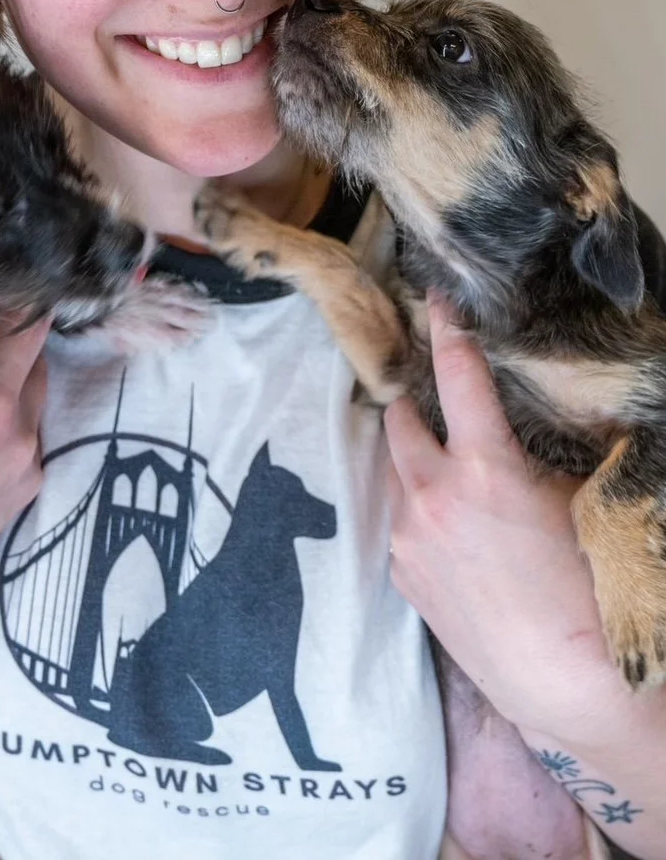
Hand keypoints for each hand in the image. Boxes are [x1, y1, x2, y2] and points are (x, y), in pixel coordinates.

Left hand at [384, 294, 611, 733]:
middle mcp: (432, 495)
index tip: (437, 302)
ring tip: (441, 466)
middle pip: (400, 420)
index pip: (459, 376)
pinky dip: (416, 510)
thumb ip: (541, 452)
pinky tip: (447, 527)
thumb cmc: (583, 586)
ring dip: (413, 461)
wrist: (560, 678)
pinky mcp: (402, 574)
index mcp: (484, 468)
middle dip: (412, 402)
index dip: (448, 331)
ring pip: (395, 473)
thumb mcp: (575, 500)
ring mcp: (409, 537)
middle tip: (428, 394)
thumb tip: (534, 420)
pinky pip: (399, 522)